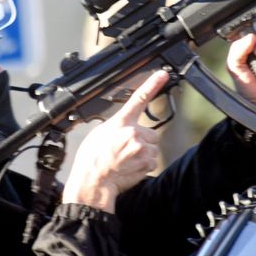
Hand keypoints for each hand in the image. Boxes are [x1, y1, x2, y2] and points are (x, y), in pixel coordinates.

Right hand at [62, 70, 169, 212]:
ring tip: (126, 159)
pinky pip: (152, 160)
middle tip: (125, 150)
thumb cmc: (92, 158)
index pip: (138, 98)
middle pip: (149, 133)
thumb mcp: (100, 133)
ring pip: (151, 147)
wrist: (93, 181)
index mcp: (120, 122)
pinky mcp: (147, 162)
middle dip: (142, 140)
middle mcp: (133, 133)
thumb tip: (126, 128)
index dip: (152, 84)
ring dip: (143, 152)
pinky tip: (130, 167)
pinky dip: (144, 164)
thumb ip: (117, 126)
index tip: (163, 75)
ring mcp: (141, 148)